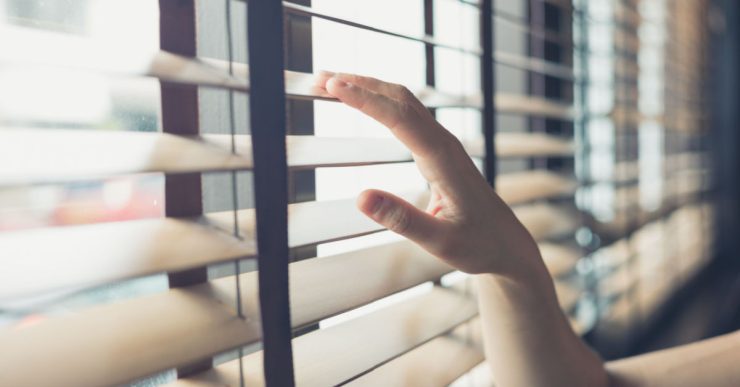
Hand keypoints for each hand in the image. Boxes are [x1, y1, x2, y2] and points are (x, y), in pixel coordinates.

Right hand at [316, 72, 543, 276]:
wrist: (506, 244)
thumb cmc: (478, 245)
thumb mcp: (440, 242)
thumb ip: (402, 220)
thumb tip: (360, 197)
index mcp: (443, 159)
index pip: (399, 117)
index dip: (364, 99)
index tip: (332, 86)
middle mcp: (442, 143)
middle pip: (398, 98)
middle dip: (358, 83)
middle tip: (318, 79)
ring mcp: (440, 143)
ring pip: (402, 102)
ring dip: (367, 87)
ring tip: (328, 84)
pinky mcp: (436, 149)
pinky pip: (405, 114)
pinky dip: (378, 101)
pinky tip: (360, 102)